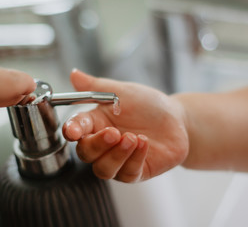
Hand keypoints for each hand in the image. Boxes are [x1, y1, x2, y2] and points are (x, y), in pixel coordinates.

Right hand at [63, 69, 188, 182]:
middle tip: (113, 133)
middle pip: (86, 153)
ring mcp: (119, 160)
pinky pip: (128, 174)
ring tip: (133, 138)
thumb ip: (96, 86)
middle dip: (97, 145)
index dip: (71, 131)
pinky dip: (134, 159)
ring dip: (116, 155)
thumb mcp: (122, 91)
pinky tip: (144, 143)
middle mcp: (104, 145)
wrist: (176, 119)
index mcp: (96, 124)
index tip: (73, 131)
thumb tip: (74, 73)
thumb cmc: (147, 105)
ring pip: (104, 169)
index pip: (75, 130)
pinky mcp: (136, 171)